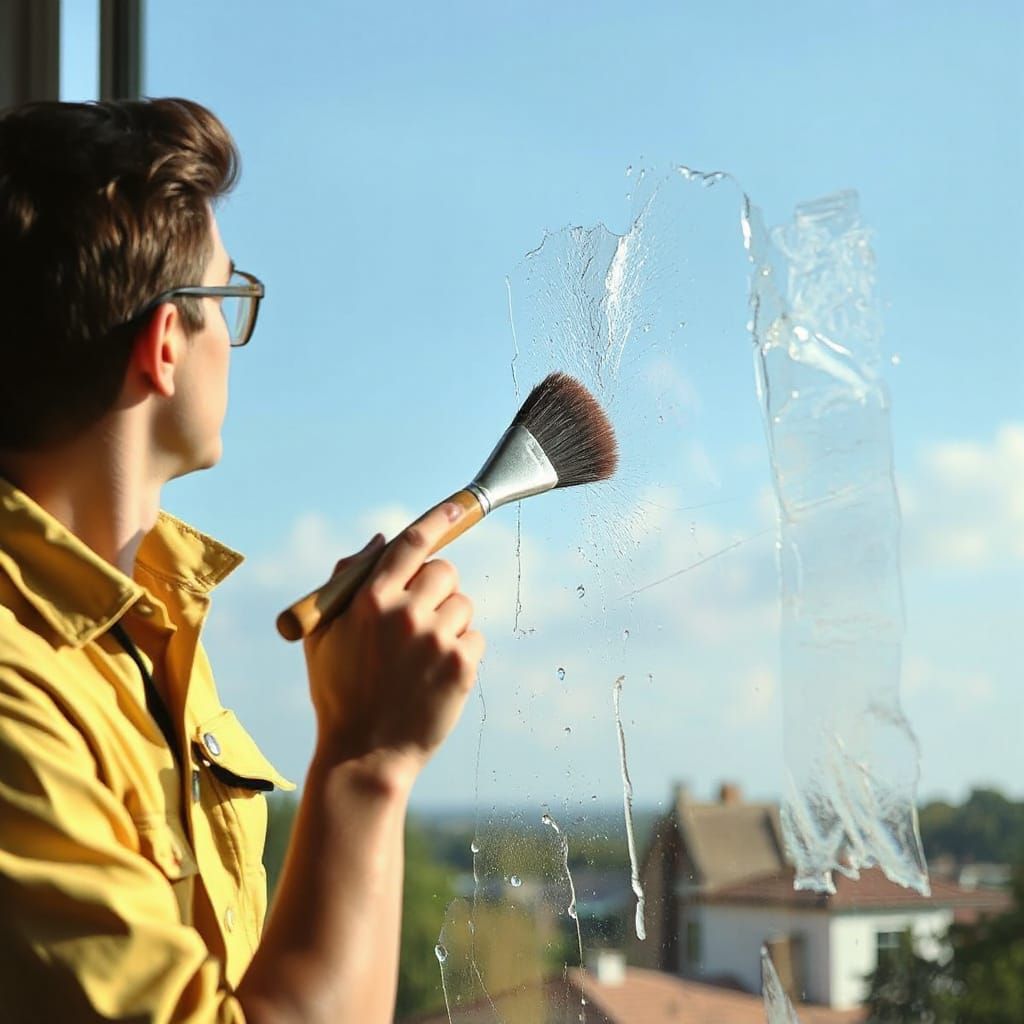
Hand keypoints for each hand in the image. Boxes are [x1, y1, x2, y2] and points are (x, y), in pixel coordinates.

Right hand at [302, 503, 484, 782]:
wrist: (364, 756)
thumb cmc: (340, 692)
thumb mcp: (323, 636)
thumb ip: (347, 582)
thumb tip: (378, 541)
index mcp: (370, 600)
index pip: (411, 544)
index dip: (438, 519)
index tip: (459, 503)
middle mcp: (406, 613)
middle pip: (445, 570)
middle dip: (436, 587)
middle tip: (421, 616)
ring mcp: (437, 639)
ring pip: (463, 605)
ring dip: (449, 622)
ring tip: (423, 657)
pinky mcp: (462, 665)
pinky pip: (475, 637)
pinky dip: (462, 651)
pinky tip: (436, 676)